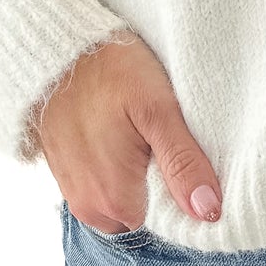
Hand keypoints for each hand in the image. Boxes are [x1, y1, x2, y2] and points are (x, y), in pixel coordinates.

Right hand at [29, 32, 224, 233]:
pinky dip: (112, 162)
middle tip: (158, 135)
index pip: (166, 220)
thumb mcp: (159, 110)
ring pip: (120, 197)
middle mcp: (87, 206)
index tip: (180, 152)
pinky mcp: (63, 170)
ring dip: (133, 171)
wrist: (56, 45)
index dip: (179, 187)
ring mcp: (72, 190)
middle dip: (155, 181)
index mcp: (114, 201)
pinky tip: (117, 129)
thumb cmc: (110, 71)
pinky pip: (99, 181)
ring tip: (137, 128)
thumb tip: (208, 211)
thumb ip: (184, 163)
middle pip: (142, 211)